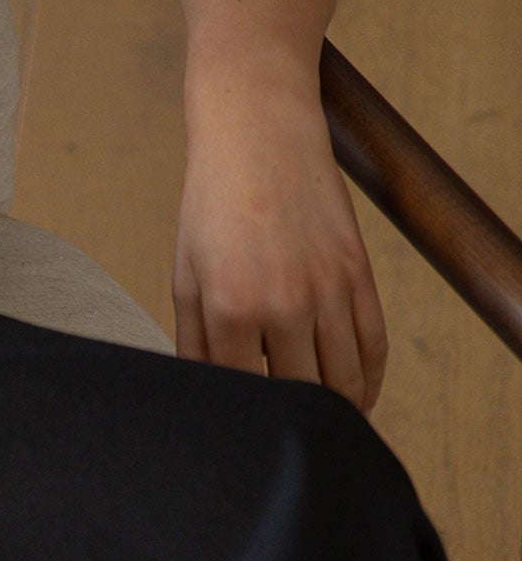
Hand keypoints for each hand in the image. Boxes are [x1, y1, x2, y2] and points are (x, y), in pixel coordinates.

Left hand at [173, 60, 387, 411]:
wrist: (259, 136)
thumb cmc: (213, 203)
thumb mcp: (186, 271)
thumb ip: (193, 338)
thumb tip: (203, 388)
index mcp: (232, 307)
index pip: (243, 390)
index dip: (243, 413)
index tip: (241, 420)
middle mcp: (285, 304)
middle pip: (300, 394)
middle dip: (290, 414)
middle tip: (280, 425)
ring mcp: (328, 290)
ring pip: (345, 380)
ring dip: (337, 408)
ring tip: (322, 420)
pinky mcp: (359, 274)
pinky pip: (374, 344)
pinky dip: (370, 378)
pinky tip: (356, 394)